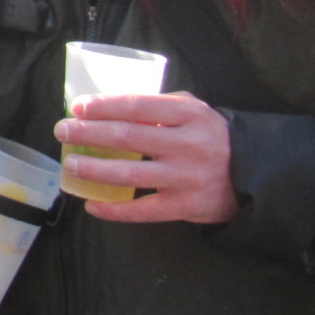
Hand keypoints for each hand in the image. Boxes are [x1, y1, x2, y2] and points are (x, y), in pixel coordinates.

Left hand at [54, 91, 238, 224]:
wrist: (252, 173)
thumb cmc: (210, 136)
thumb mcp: (194, 110)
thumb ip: (159, 105)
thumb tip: (109, 103)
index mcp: (189, 115)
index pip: (138, 106)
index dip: (104, 106)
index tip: (78, 107)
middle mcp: (188, 145)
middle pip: (129, 136)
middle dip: (90, 132)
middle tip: (62, 131)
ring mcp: (187, 177)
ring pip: (131, 174)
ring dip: (95, 169)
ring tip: (70, 165)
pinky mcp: (187, 206)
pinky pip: (144, 211)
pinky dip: (115, 210)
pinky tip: (92, 205)